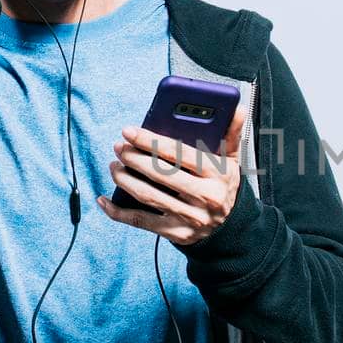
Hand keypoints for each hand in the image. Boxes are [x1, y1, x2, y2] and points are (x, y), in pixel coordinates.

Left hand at [97, 108, 246, 244]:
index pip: (179, 154)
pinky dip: (118, 212)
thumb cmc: (224, 187)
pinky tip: (104, 199)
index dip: (150, 141)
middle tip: (119, 146)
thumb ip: (232, 134)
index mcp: (217, 174)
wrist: (230, 230)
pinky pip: (141, 222)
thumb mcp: (232, 161)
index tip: (130, 131)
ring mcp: (189, 218)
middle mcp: (204, 197)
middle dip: (135, 158)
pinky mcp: (176, 234)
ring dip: (125, 179)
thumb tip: (237, 108)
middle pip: (161, 174)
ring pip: (148, 196)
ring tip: (114, 165)